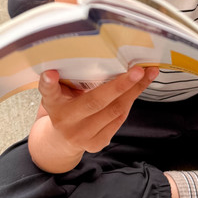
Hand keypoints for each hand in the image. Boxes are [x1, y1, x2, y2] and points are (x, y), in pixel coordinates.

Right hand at [38, 65, 158, 154]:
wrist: (62, 139)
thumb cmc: (64, 105)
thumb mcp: (58, 91)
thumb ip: (65, 78)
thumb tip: (86, 53)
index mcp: (53, 104)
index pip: (48, 92)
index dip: (49, 83)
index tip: (51, 73)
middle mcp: (65, 121)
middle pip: (95, 102)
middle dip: (121, 85)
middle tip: (138, 70)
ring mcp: (82, 135)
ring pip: (115, 110)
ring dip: (135, 90)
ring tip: (149, 73)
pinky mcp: (97, 143)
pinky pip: (119, 118)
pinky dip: (131, 100)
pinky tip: (140, 86)